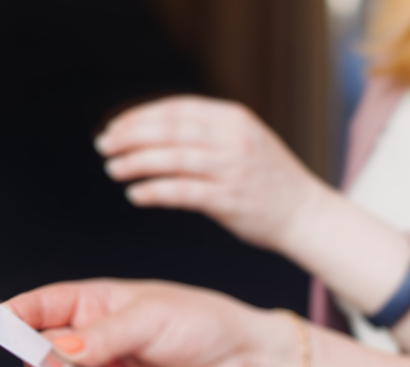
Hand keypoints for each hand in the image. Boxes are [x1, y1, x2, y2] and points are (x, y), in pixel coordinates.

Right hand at [6, 279, 301, 366]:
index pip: (39, 307)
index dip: (14, 313)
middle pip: (39, 346)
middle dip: (33, 350)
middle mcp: (89, 340)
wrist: (244, 365)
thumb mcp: (149, 317)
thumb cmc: (199, 324)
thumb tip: (58, 349)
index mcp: (92, 304)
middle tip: (37, 354)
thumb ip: (102, 335)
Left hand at [96, 95, 325, 250]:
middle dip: (130, 136)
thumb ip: (206, 132)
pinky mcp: (229, 200)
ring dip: (136, 163)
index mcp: (234, 118)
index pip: (176, 109)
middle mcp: (233, 139)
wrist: (305, 214)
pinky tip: (135, 195)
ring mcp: (233, 169)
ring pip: (172, 159)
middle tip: (104, 145)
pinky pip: (182, 192)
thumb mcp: (241, 140)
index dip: (140, 116)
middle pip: (170, 130)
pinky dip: (154, 191)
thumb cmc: (266, 181)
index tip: (115, 127)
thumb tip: (151, 131)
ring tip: (113, 169)